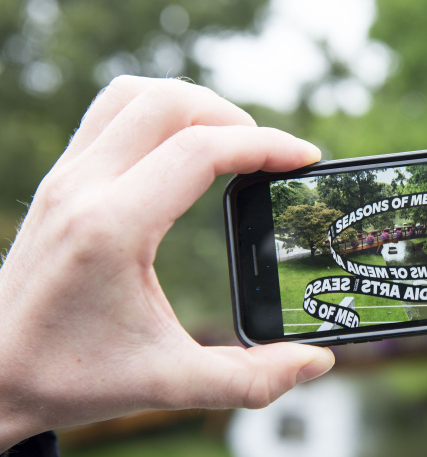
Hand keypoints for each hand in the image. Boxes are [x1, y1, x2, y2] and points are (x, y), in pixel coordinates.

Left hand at [0, 76, 334, 450]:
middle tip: (266, 156)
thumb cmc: (71, 377)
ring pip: (134, 94)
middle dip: (232, 118)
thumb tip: (316, 361)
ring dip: (191, 105)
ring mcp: (65, 178)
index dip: (265, 146)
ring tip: (226, 143)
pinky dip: (156, 113)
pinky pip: (111, 112)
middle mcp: (83, 188)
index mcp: (112, 228)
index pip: (200, 150)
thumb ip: (251, 379)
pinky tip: (180, 152)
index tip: (303, 158)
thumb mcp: (169, 383)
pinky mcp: (59, 180)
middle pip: (168, 102)